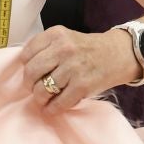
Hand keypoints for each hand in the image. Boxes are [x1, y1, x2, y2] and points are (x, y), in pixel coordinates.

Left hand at [18, 26, 137, 111]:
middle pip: (31, 72)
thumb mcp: (66, 38)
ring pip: (42, 89)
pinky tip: (51, 109)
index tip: (32, 72)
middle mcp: (63, 49)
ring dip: (40, 98)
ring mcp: (73, 68)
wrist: (118, 54)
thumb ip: (46, 48)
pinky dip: (52, 109)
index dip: (26, 66)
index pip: (26, 54)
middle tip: (34, 88)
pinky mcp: (82, 85)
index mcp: (56, 34)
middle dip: (29, 84)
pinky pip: (59, 102)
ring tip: (43, 99)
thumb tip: (25, 71)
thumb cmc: (88, 49)